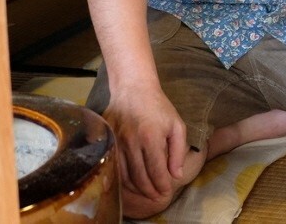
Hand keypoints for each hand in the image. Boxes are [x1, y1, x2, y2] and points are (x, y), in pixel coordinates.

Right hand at [104, 86, 187, 202]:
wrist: (133, 88)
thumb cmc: (158, 107)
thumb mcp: (176, 124)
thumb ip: (178, 151)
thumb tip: (177, 175)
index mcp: (151, 137)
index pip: (156, 170)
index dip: (162, 186)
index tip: (166, 193)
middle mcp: (131, 142)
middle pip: (139, 177)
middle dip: (149, 191)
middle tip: (157, 197)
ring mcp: (116, 142)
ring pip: (124, 175)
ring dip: (135, 189)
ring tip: (145, 192)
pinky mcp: (107, 141)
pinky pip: (113, 167)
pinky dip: (121, 180)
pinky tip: (129, 183)